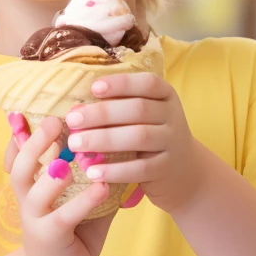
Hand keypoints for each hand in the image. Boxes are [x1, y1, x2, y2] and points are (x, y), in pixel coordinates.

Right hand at [7, 114, 113, 255]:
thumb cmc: (68, 230)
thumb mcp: (73, 197)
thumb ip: (87, 173)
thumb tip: (116, 140)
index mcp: (30, 184)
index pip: (18, 152)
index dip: (21, 131)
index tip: (31, 107)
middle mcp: (26, 197)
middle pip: (21, 165)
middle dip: (34, 142)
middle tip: (53, 120)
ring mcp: (35, 217)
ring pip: (36, 190)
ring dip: (54, 171)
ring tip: (71, 155)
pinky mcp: (50, 235)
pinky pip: (65, 215)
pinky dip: (84, 200)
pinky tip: (102, 187)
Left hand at [62, 73, 209, 214]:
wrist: (183, 170)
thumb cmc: (149, 135)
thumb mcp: (138, 117)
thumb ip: (113, 109)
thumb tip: (76, 110)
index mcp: (164, 95)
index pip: (147, 83)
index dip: (121, 84)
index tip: (94, 88)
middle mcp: (172, 116)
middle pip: (138, 110)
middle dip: (102, 113)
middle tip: (72, 120)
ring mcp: (172, 143)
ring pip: (138, 137)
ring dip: (103, 140)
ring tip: (76, 144)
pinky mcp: (166, 169)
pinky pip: (140, 168)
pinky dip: (115, 170)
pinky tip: (93, 172)